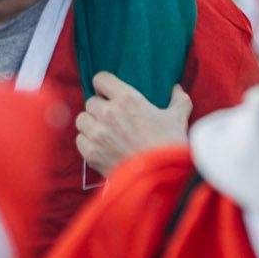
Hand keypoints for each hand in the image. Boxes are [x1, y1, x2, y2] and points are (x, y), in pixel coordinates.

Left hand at [75, 73, 191, 175]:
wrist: (162, 179)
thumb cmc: (170, 146)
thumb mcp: (178, 119)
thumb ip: (178, 101)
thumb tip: (177, 89)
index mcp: (128, 99)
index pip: (101, 79)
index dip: (104, 86)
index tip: (109, 94)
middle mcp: (109, 113)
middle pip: (91, 102)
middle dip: (100, 109)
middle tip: (111, 119)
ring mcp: (98, 133)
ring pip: (82, 120)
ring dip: (91, 125)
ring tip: (103, 133)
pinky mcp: (91, 153)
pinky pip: (80, 140)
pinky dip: (88, 143)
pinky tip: (100, 147)